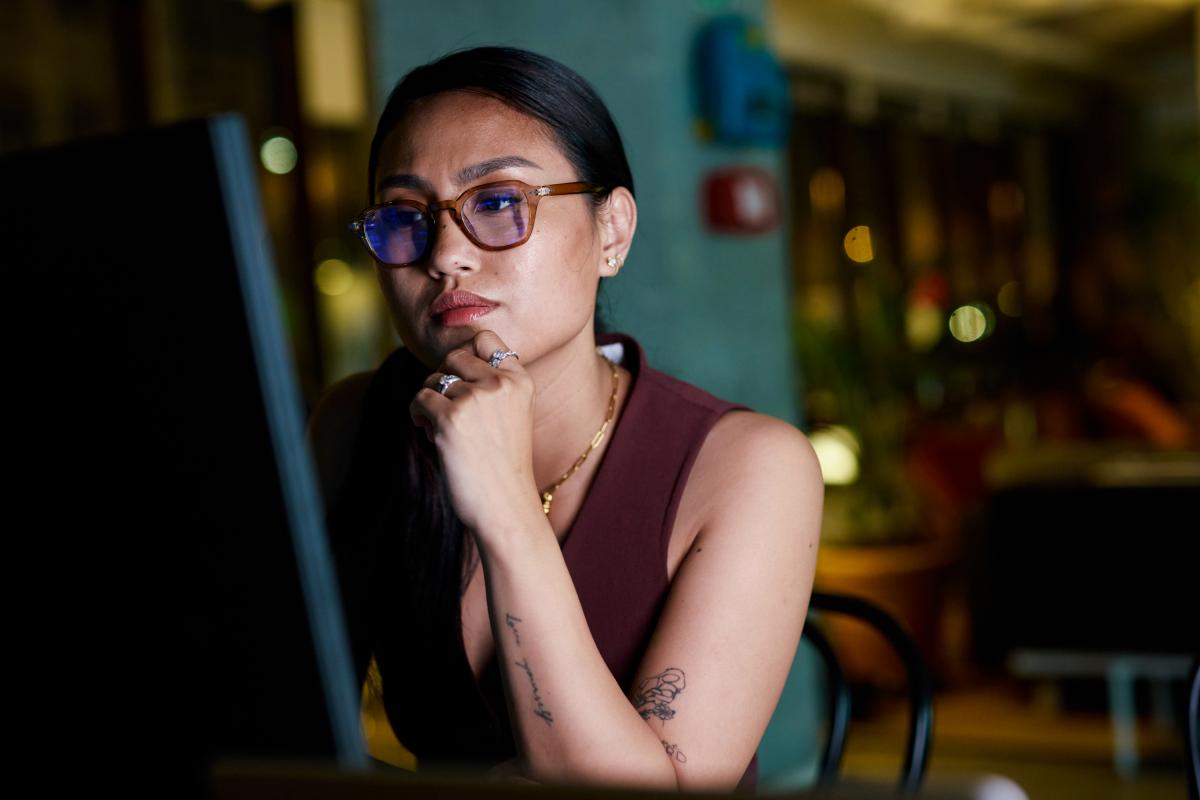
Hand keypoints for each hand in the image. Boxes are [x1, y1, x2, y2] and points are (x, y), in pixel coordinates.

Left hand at [409, 331, 540, 533]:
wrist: (505, 506)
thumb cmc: (503, 465)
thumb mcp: (512, 415)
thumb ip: (492, 385)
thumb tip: (448, 363)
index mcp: (520, 381)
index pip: (486, 339)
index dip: (466, 354)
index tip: (462, 379)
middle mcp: (500, 384)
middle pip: (453, 356)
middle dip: (443, 379)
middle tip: (448, 410)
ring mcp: (475, 399)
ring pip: (433, 379)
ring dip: (430, 402)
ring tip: (443, 430)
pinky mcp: (451, 418)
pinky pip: (419, 399)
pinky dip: (418, 416)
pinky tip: (432, 436)